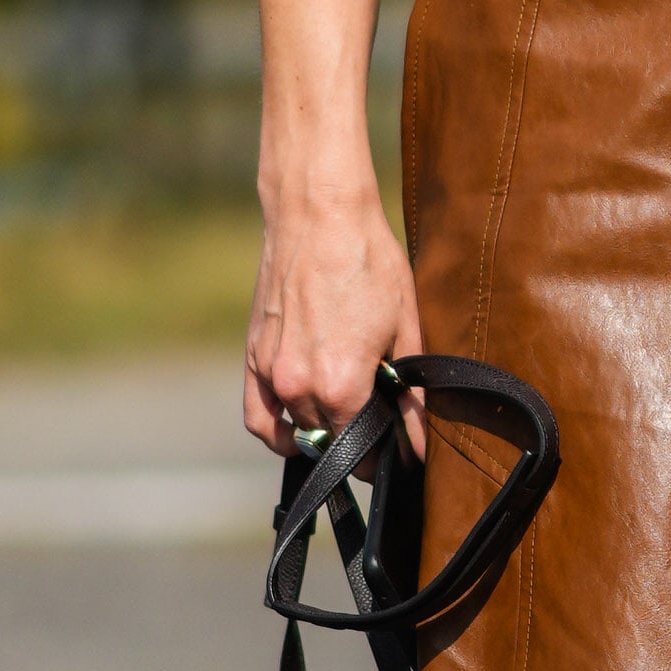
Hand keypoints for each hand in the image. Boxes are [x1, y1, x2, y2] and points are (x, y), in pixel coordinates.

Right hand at [243, 181, 423, 454]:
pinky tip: (298, 430)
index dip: (384, 456)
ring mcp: (270, 374)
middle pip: (330, 443)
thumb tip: (417, 445)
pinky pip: (258, 416)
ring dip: (320, 435)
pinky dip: (276, 432)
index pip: (362, 452)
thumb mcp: (405, 327)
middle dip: (357, 443)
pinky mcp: (253, 357)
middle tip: (380, 425)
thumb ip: (410, 396)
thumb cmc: (368, 261)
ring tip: (345, 419)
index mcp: (340, 386)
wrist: (318, 214)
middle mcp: (298, 388)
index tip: (397, 450)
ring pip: (295, 434)